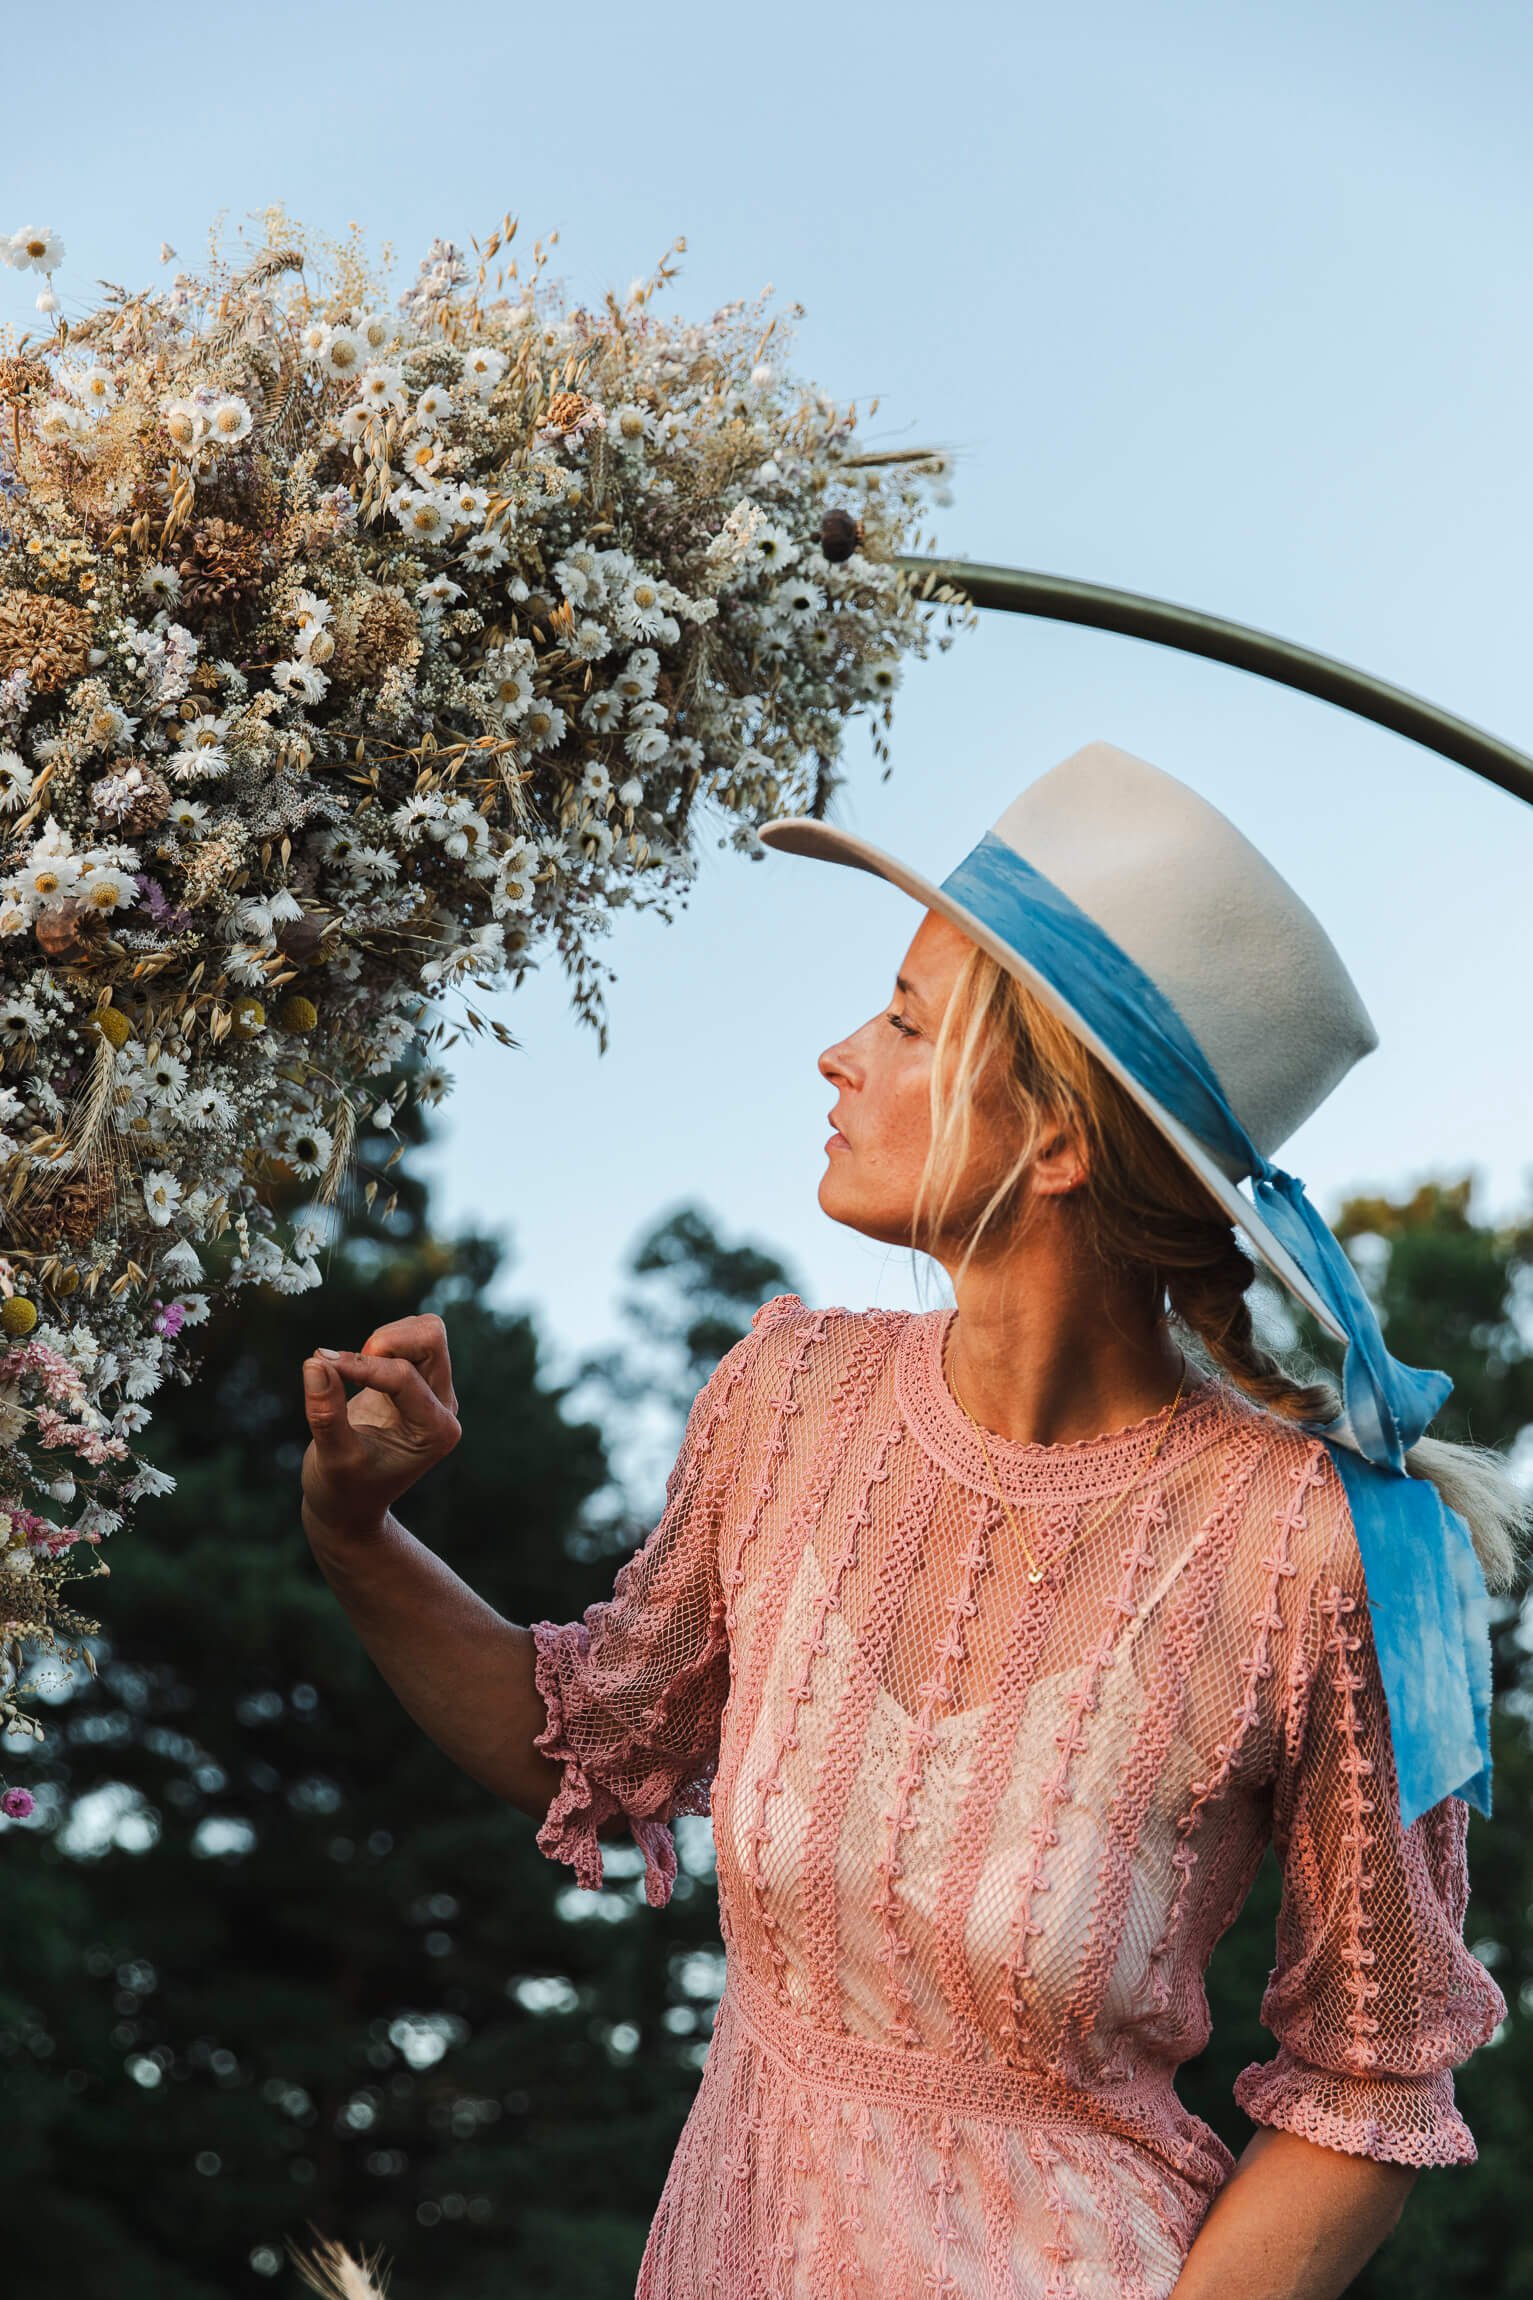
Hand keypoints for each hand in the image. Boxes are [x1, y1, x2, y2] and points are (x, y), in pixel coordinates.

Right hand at [300, 1312, 460, 1541]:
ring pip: (425, 1331)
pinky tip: (360, 1371)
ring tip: (352, 1372)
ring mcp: (433, 1391)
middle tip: (348, 1366)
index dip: (361, 1365)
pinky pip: (410, 1336)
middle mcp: (443, 1407)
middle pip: (431, 1338)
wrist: (349, 1506)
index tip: (321, 1363)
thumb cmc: (342, 1491)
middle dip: (386, 1341)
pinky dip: (381, 1341)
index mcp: (436, 1432)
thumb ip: (326, 1414)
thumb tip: (316, 1362)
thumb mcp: (332, 1458)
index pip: (405, 1376)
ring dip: (385, 1339)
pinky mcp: (417, 1380)